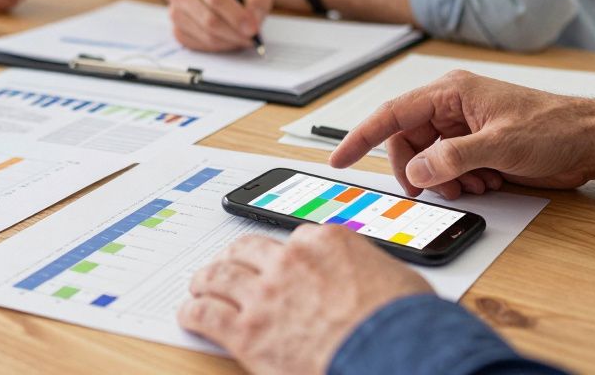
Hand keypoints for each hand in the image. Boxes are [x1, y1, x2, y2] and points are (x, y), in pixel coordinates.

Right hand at [164, 0, 271, 51]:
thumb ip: (257, 0)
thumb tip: (253, 21)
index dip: (236, 15)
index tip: (252, 28)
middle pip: (209, 19)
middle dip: (234, 33)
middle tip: (252, 38)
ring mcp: (175, 12)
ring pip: (206, 36)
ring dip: (229, 41)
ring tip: (243, 38)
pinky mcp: (177, 31)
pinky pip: (200, 46)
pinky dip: (219, 47)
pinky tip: (229, 39)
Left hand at [178, 225, 431, 373]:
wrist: (394, 354)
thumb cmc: (405, 323)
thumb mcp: (396, 279)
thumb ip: (369, 271)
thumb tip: (373, 281)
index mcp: (327, 242)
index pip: (295, 239)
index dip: (284, 252)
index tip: (279, 259)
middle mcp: (290, 261)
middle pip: (247, 249)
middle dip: (234, 257)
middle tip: (227, 264)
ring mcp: (265, 294)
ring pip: (219, 276)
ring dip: (206, 280)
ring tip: (200, 285)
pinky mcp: (247, 331)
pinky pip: (207, 314)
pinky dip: (194, 312)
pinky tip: (189, 314)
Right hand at [329, 70, 594, 198]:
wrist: (591, 140)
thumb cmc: (553, 128)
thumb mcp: (500, 145)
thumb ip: (453, 158)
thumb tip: (419, 171)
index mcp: (450, 93)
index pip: (392, 113)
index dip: (361, 137)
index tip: (339, 158)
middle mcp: (451, 107)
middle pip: (407, 142)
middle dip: (418, 170)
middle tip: (434, 190)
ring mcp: (462, 128)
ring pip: (427, 160)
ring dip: (443, 180)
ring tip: (474, 184)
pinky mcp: (475, 147)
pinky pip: (448, 169)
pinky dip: (459, 182)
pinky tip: (486, 182)